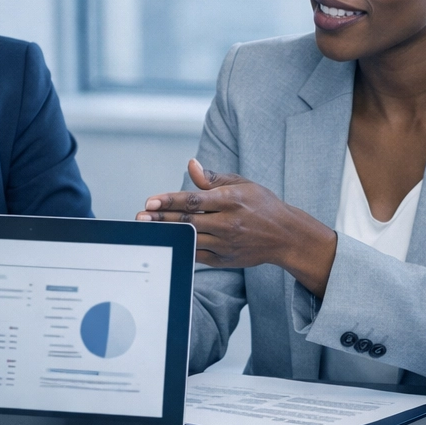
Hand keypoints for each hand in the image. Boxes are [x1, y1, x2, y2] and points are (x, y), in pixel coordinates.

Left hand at [136, 159, 338, 295]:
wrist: (285, 236)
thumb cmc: (261, 205)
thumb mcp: (241, 184)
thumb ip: (212, 178)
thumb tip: (190, 164)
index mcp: (231, 200)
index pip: (193, 200)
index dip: (169, 201)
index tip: (150, 201)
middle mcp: (228, 223)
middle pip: (187, 221)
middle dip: (161, 218)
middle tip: (140, 216)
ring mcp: (226, 244)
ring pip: (190, 239)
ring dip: (167, 234)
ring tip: (147, 229)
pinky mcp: (225, 259)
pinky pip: (197, 254)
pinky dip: (181, 247)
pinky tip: (166, 241)